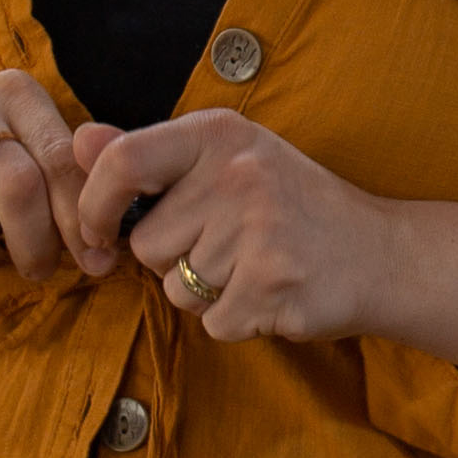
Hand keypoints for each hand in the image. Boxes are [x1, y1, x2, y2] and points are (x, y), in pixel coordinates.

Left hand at [53, 110, 399, 344]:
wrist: (380, 254)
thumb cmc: (292, 205)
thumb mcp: (226, 160)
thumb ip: (149, 154)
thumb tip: (77, 140)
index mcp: (220, 134)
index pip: (121, 161)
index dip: (94, 205)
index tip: (100, 232)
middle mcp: (239, 174)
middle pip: (147, 244)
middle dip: (175, 260)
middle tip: (230, 246)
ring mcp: (259, 230)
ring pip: (176, 289)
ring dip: (207, 293)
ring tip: (254, 267)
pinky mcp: (273, 284)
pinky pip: (212, 323)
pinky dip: (236, 320)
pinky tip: (271, 294)